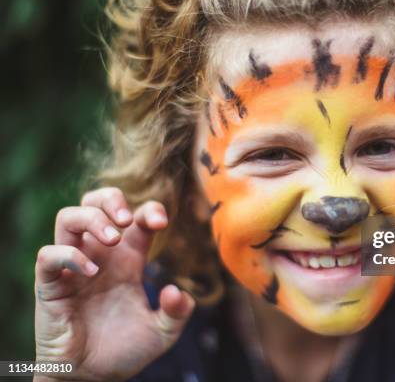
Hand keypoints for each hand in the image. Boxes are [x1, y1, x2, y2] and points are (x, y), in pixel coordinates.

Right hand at [34, 187, 194, 380]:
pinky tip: (90, 271)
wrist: (91, 378)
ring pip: (68, 217)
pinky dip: (69, 255)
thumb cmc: (124, 351)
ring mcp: (74, 267)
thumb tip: (176, 291)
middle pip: (95, 201)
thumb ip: (177, 314)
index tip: (161, 223)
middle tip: (127, 218)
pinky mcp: (51, 285)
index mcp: (128, 258)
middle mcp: (100, 256)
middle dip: (111, 198)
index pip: (136, 216)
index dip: (149, 209)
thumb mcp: (162, 334)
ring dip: (91, 219)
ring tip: (112, 238)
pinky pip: (49, 255)